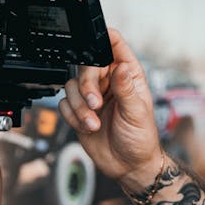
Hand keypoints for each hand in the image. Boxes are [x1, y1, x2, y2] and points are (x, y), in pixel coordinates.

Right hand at [58, 28, 161, 189]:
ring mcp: (92, 96)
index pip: (115, 46)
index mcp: (127, 75)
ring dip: (80, 106)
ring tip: (94, 122)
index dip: (104, 39)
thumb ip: (126, 89)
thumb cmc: (141, 138)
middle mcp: (108, 82)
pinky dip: (73, 116)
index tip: (96, 43)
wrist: (128, 166)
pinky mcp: (79, 111)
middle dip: (87, 85)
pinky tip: (87, 126)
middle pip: (86, 65)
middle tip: (94, 103)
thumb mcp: (137, 112)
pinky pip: (64, 104)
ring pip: (71, 85)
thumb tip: (120, 67)